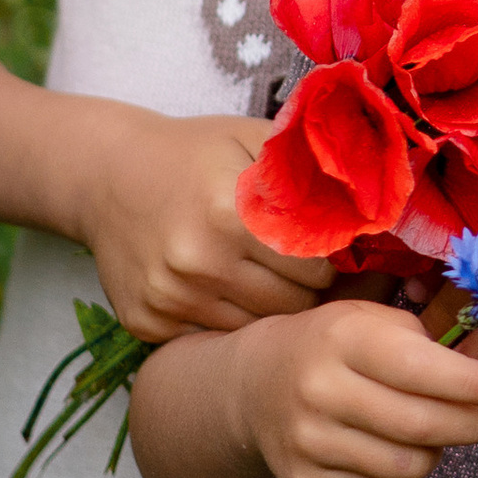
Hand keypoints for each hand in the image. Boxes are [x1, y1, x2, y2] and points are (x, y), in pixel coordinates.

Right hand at [74, 110, 331, 341]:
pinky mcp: (147, 322)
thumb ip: (306, 170)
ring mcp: (170, 297)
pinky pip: (213, 337)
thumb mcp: (252, 139)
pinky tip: (230, 290)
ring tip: (274, 280)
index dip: (331, 260)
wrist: (107, 174)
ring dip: (273, 310)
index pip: (313, 266)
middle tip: (309, 271)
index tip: (332, 250)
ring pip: (255, 329)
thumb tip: (370, 203)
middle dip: (309, 291)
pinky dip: (230, 321)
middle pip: (289, 305)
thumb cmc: (193, 152)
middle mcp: (199, 262)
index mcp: (230, 213)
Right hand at [230, 296, 477, 477]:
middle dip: (472, 424)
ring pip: (404, 466)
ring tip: (437, 429)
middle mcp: (319, 390)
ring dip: (437, 451)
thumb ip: (426, 346)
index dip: (471, 384)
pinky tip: (400, 450)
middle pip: (418, 425)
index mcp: (344, 338)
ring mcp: (306, 441)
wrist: (257, 384)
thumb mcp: (373, 320)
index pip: (418, 368)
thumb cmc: (335, 344)